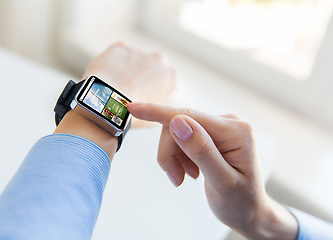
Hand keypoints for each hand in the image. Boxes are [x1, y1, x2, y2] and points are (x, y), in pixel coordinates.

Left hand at [83, 42, 176, 126]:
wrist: (108, 104)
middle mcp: (159, 60)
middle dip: (144, 73)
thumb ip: (158, 107)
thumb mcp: (153, 119)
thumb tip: (153, 108)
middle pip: (153, 65)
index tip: (146, 95)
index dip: (156, 87)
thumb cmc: (131, 115)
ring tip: (116, 86)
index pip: (167, 79)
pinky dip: (113, 63)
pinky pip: (118, 55)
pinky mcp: (121, 47)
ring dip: (128, 68)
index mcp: (171, 76)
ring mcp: (139, 51)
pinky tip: (107, 77)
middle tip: (131, 89)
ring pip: (134, 59)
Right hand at [128, 102, 297, 239]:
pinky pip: (182, 138)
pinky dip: (179, 156)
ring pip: (176, 132)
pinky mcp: (210, 134)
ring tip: (185, 177)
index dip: (158, 112)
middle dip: (170, 152)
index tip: (133, 108)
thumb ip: (201, 151)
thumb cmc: (241, 201)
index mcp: (236, 131)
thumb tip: (177, 122)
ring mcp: (219, 127)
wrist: (249, 211)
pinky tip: (190, 171)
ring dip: (174, 157)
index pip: (189, 115)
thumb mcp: (222, 181)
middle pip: (179, 126)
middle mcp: (228, 123)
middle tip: (175, 178)